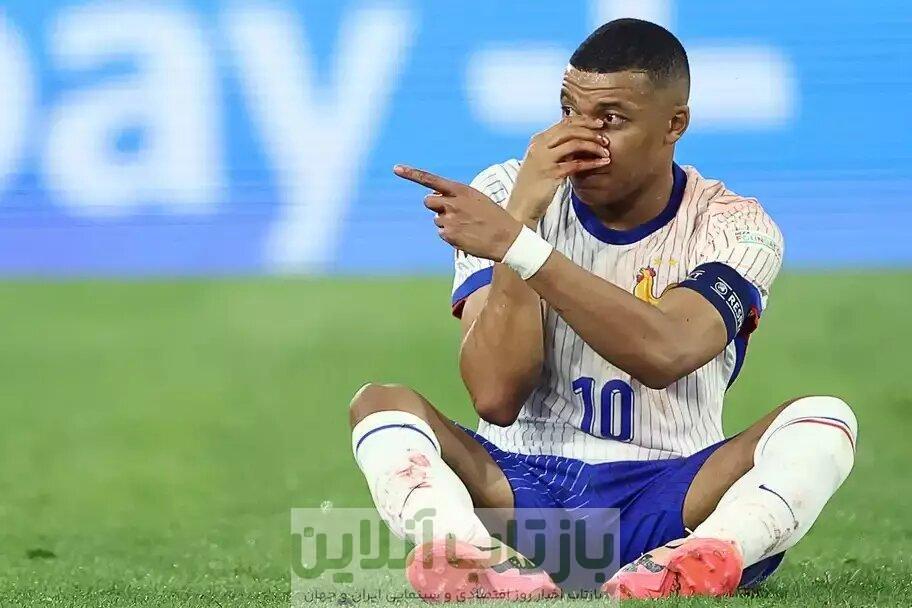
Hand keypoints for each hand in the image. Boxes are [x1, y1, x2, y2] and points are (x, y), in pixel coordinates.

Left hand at [393, 165, 521, 261]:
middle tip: (452, 213)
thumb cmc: (494, 218)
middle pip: (428, 201)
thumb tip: (435, 197)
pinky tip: (467, 235)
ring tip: (467, 226)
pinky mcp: (448, 235)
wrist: (507, 239)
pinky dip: (451, 235)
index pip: (431, 180)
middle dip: (435, 206)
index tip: (396, 168)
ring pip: (436, 220)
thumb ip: (456, 196)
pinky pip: (442, 233)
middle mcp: (452, 203)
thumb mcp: (478, 199)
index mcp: (461, 190)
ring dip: (447, 222)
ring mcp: (449, 220)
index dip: (412, 174)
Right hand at [509, 116, 609, 222]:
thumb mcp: (542, 161)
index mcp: (538, 140)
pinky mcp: (551, 173)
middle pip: (570, 129)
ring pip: (574, 143)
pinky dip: (592, 162)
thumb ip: (557, 150)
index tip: (598, 124)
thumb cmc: (533, 185)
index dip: (584, 121)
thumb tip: (579, 141)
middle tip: (606, 137)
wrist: (521, 205)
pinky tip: (602, 163)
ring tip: (605, 151)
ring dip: (593, 146)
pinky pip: (576, 164)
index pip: (564, 123)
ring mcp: (544, 159)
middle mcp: (540, 146)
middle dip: (591, 131)